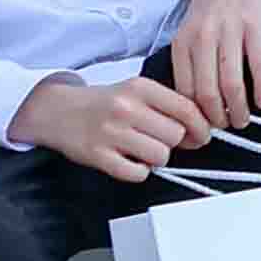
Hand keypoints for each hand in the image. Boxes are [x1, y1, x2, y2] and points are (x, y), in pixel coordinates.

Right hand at [17, 70, 200, 180]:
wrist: (58, 110)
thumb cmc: (104, 103)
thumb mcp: (136, 91)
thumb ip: (167, 105)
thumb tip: (200, 131)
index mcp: (140, 87)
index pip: (187, 108)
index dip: (201, 127)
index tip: (202, 136)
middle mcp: (126, 107)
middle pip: (176, 135)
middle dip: (174, 143)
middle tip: (161, 141)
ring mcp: (110, 132)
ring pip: (160, 155)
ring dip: (157, 159)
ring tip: (144, 151)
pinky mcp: (97, 155)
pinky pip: (137, 173)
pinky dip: (139, 172)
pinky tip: (130, 161)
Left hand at [158, 0, 260, 130]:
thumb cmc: (214, 0)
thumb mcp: (191, 29)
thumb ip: (191, 61)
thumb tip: (195, 103)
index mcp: (183, 42)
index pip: (184, 92)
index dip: (194, 117)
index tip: (203, 128)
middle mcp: (202, 38)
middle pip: (207, 93)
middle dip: (217, 119)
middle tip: (226, 127)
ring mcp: (229, 31)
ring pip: (231, 84)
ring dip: (239, 109)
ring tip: (245, 119)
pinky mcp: (255, 26)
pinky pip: (258, 65)